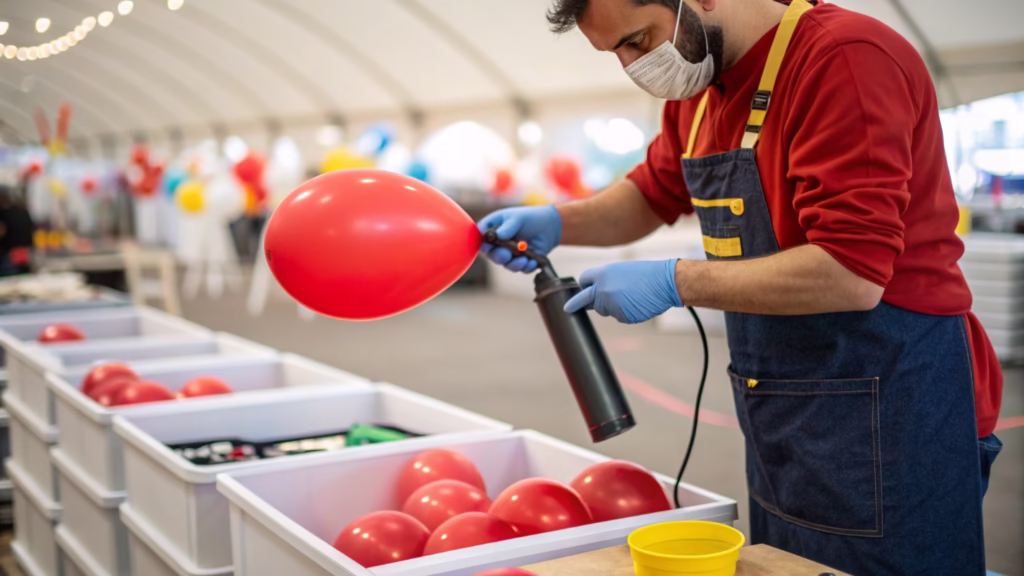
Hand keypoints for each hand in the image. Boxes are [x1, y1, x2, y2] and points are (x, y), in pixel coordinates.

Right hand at [477, 206, 561, 272]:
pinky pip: (520, 269)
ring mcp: (510, 253)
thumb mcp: (518, 218)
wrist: (551, 226)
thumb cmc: (531, 217)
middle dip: (499, 256)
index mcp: (493, 228)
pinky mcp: (521, 261)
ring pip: (505, 264)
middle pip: (491, 254)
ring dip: (514, 264)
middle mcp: (499, 242)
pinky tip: (533, 261)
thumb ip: (507, 227)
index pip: (481, 238)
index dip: (484, 243)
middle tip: (507, 255)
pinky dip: (526, 266)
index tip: (491, 245)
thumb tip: (498, 236)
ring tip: (525, 258)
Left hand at [563, 260, 681, 323]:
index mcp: (603, 274)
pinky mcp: (621, 316)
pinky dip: (626, 313)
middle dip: (577, 304)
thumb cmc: (647, 274)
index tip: (573, 294)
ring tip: (632, 296)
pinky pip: (619, 317)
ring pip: (606, 310)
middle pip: (587, 300)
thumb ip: (606, 280)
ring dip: (613, 307)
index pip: (583, 281)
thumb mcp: (621, 270)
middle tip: (568, 309)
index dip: (582, 287)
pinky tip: (638, 304)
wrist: (666, 282)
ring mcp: (611, 304)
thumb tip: (596, 293)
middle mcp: (603, 290)